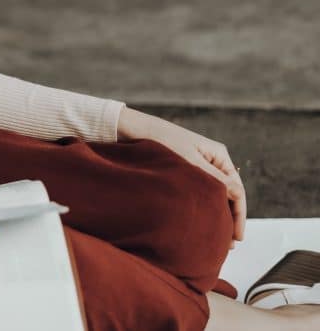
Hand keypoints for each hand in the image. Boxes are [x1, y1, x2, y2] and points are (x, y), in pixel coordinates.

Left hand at [117, 106, 246, 240]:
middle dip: (229, 218)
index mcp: (219, 154)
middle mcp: (212, 160)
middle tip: (228, 244)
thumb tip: (237, 196)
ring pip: (214, 194)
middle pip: (228, 194)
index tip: (237, 237)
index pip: (237, 190)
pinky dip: (203, 206)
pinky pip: (200, 191)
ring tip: (215, 236)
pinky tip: (200, 220)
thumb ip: (214, 179)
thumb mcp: (190, 162)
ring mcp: (199, 165)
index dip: (239, 215)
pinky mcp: (185, 170)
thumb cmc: (162, 142)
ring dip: (216, 213)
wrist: (134, 130)